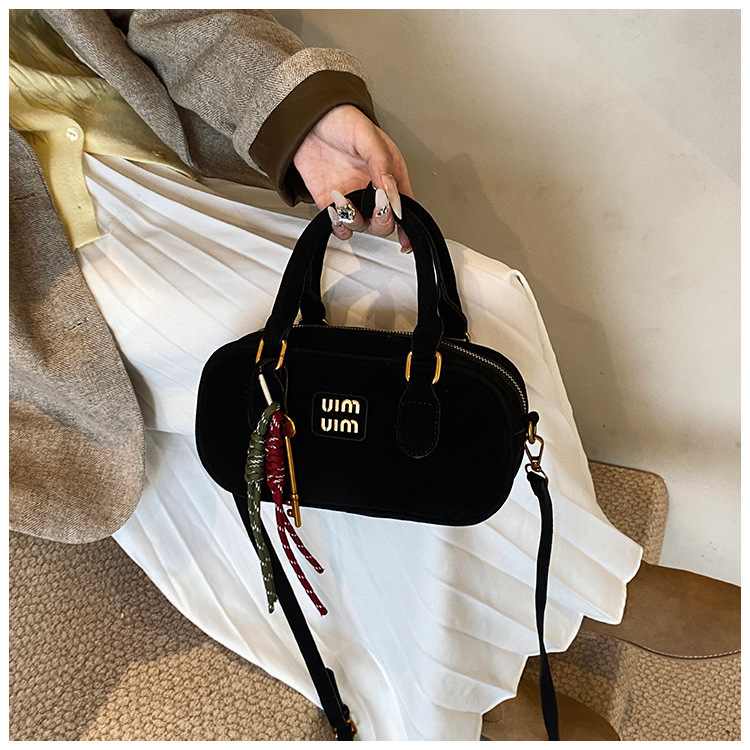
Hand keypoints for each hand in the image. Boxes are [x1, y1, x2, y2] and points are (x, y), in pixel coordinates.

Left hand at [293, 104, 412, 249]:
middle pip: (385, 222)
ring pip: (362, 226)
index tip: (400, 224)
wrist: (307, 119)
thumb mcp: (368, 137)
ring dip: (355, 220)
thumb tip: (391, 193)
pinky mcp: (331, 203)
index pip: (404, 204)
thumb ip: (382, 165)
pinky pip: (339, 225)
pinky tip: (334, 208)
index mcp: (390, 173)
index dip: (405, 220)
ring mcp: (352, 197)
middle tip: (376, 208)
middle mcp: (372, 189)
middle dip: (382, 221)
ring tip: (345, 200)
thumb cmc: (341, 120)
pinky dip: (338, 224)